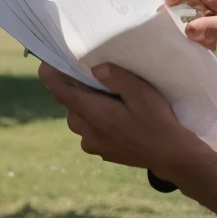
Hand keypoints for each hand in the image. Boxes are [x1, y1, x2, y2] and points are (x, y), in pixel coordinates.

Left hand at [38, 62, 196, 174]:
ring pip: (78, 117)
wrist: (170, 155)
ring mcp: (92, 144)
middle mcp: (87, 132)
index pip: (62, 93)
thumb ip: (118, 78)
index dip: (51, 76)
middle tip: (90, 72)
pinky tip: (115, 113)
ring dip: (86, 104)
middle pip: (70, 103)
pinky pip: (88, 129)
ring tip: (107, 94)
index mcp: (95, 114)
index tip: (46, 62)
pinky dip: (94, 117)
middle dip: (76, 87)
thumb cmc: (158, 121)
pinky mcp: (100, 151)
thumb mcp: (143, 93)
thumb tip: (95, 67)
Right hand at [163, 0, 216, 57]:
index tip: (166, 3)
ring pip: (199, 17)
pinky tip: (210, 48)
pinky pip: (207, 29)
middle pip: (195, 1)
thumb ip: (210, 27)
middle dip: (184, 13)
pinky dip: (204, 37)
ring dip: (195, 29)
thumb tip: (186, 30)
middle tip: (170, 26)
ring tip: (197, 41)